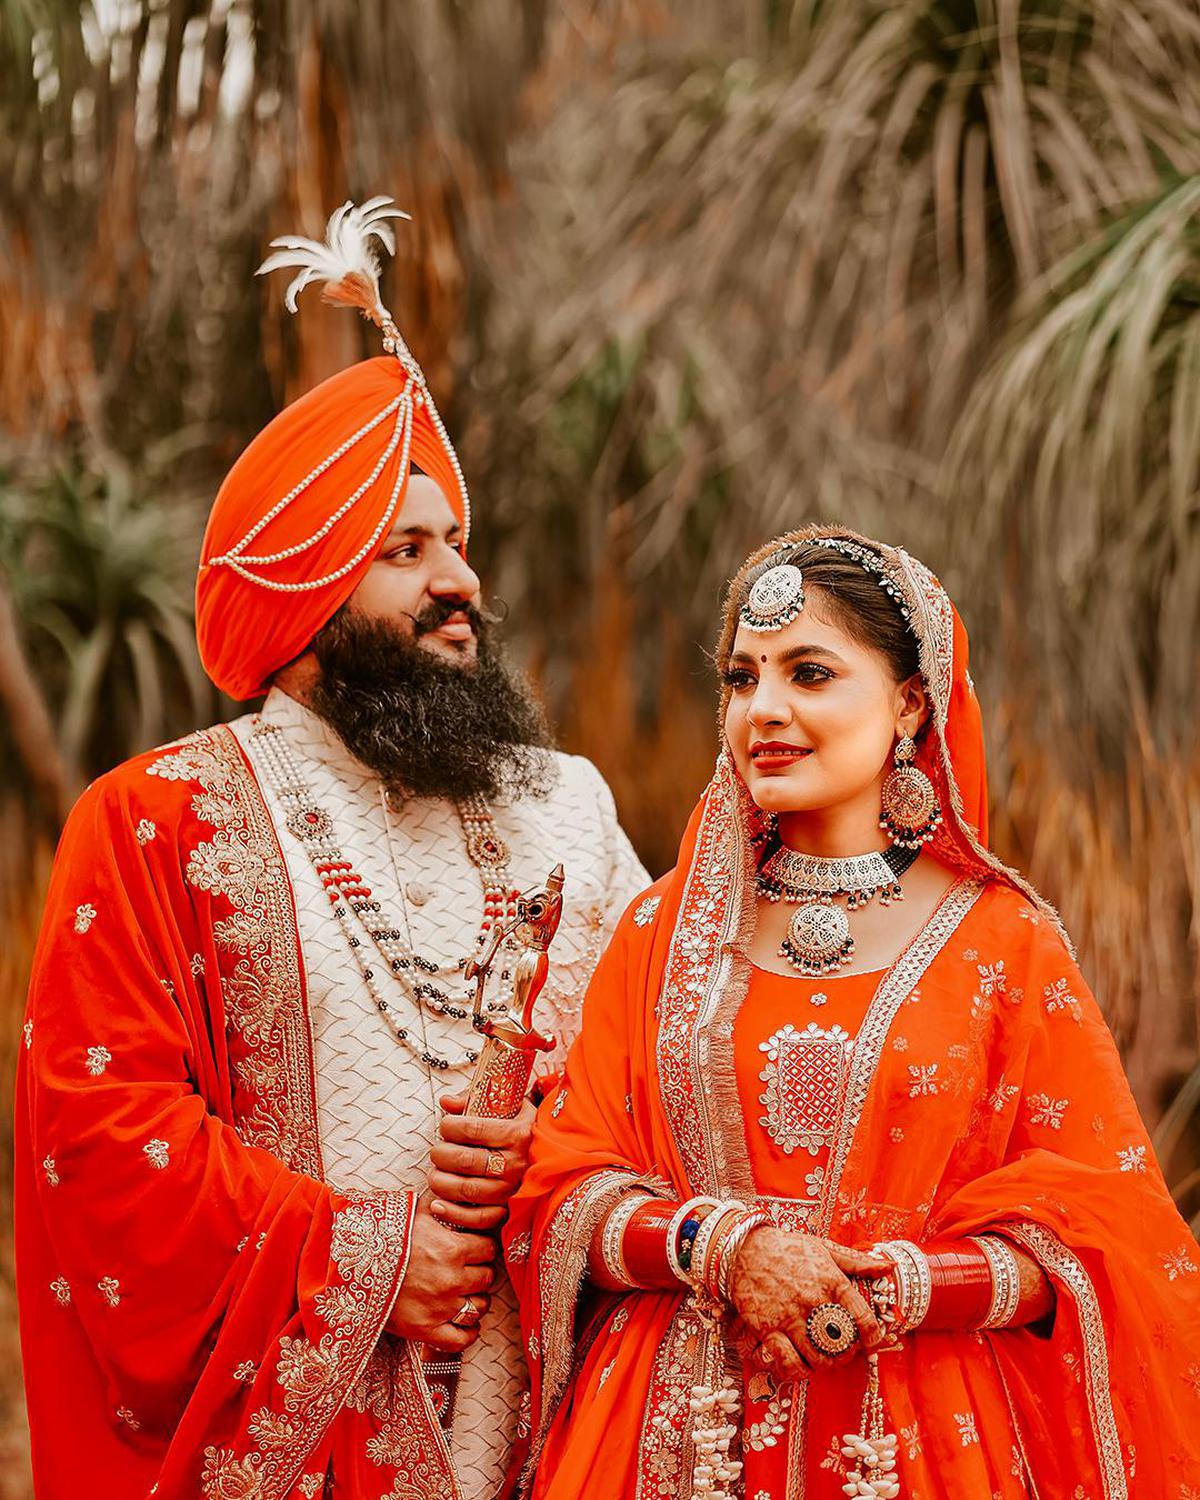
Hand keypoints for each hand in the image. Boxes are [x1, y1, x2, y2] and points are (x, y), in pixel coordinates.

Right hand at [385, 1192, 496, 1350]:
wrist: (352, 1267)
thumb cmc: (383, 1237)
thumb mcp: (413, 1212)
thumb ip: (440, 1204)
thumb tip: (453, 1193)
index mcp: (452, 1249)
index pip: (489, 1249)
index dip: (483, 1248)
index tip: (475, 1249)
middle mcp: (452, 1279)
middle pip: (486, 1278)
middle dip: (479, 1272)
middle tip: (468, 1270)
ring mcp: (441, 1308)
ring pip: (479, 1307)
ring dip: (476, 1300)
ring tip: (466, 1294)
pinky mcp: (426, 1330)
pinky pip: (461, 1339)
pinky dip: (468, 1333)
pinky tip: (464, 1323)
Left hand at [426, 1092, 536, 1232]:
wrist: (557, 1156)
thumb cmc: (524, 1128)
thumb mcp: (510, 1107)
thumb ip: (476, 1100)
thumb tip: (446, 1101)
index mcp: (517, 1133)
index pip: (472, 1129)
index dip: (449, 1127)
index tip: (445, 1126)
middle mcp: (516, 1162)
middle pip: (465, 1160)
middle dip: (441, 1154)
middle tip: (437, 1151)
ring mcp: (512, 1189)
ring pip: (467, 1190)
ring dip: (441, 1182)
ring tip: (435, 1174)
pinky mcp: (508, 1210)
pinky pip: (477, 1218)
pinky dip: (452, 1214)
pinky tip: (437, 1204)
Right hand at [726, 1227, 889, 1380]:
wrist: (742, 1247)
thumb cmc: (787, 1247)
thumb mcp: (823, 1247)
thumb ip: (857, 1262)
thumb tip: (889, 1267)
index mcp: (830, 1280)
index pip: (863, 1318)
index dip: (873, 1336)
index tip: (872, 1340)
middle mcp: (812, 1300)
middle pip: (842, 1344)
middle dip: (848, 1354)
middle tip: (845, 1351)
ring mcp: (789, 1316)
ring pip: (818, 1357)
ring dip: (826, 1364)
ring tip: (825, 1358)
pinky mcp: (766, 1328)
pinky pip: (788, 1361)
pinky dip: (799, 1371)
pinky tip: (802, 1366)